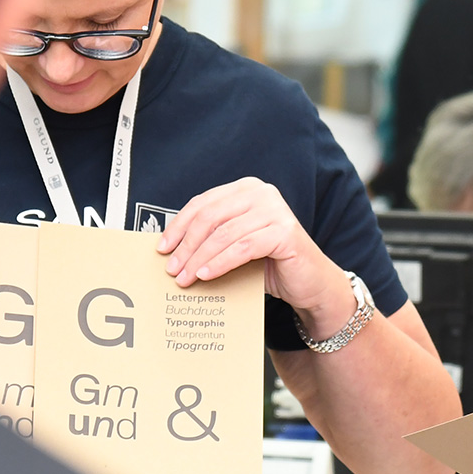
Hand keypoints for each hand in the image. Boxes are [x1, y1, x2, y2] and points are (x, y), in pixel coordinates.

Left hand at [156, 177, 353, 331]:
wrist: (310, 283)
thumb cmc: (271, 264)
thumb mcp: (236, 245)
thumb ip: (212, 239)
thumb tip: (171, 251)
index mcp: (246, 190)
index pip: (203, 204)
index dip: (178, 226)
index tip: (161, 248)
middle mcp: (261, 193)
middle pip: (210, 217)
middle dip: (186, 245)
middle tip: (171, 268)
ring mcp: (275, 210)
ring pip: (224, 234)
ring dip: (199, 258)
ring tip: (184, 278)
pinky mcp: (284, 232)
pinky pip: (242, 247)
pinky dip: (220, 262)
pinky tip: (205, 275)